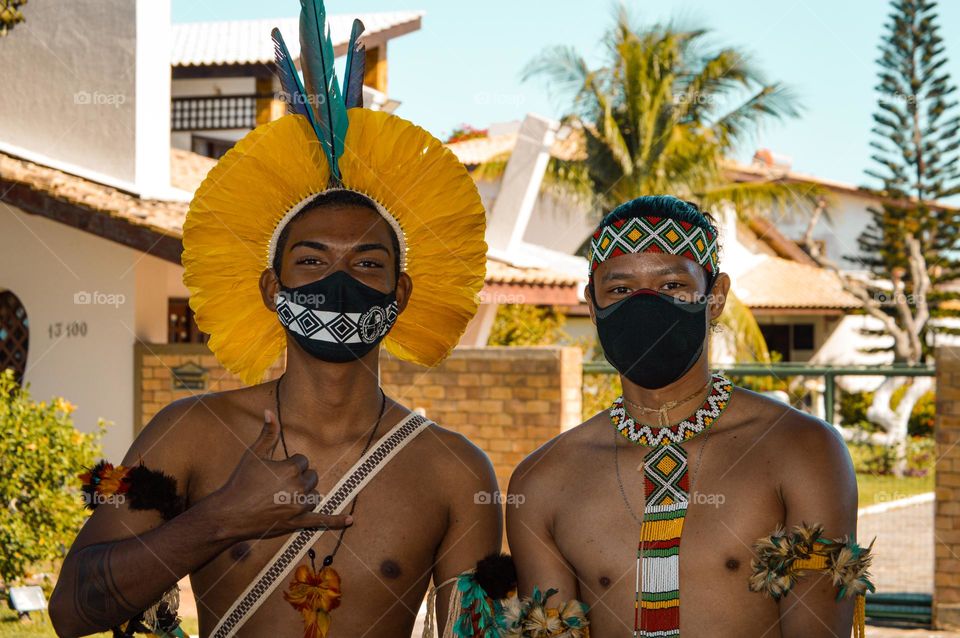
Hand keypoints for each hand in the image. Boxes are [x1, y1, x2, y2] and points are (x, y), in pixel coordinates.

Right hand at [204, 410, 352, 541]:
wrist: (229, 513)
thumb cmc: (240, 482)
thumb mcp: (254, 454)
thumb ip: (267, 433)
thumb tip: (269, 411)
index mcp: (291, 469)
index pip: (303, 461)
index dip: (289, 465)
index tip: (273, 472)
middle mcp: (299, 487)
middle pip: (311, 477)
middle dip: (298, 479)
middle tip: (276, 485)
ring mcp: (299, 506)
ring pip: (314, 495)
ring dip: (305, 495)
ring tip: (284, 497)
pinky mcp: (297, 522)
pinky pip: (321, 521)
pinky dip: (337, 520)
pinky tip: (350, 519)